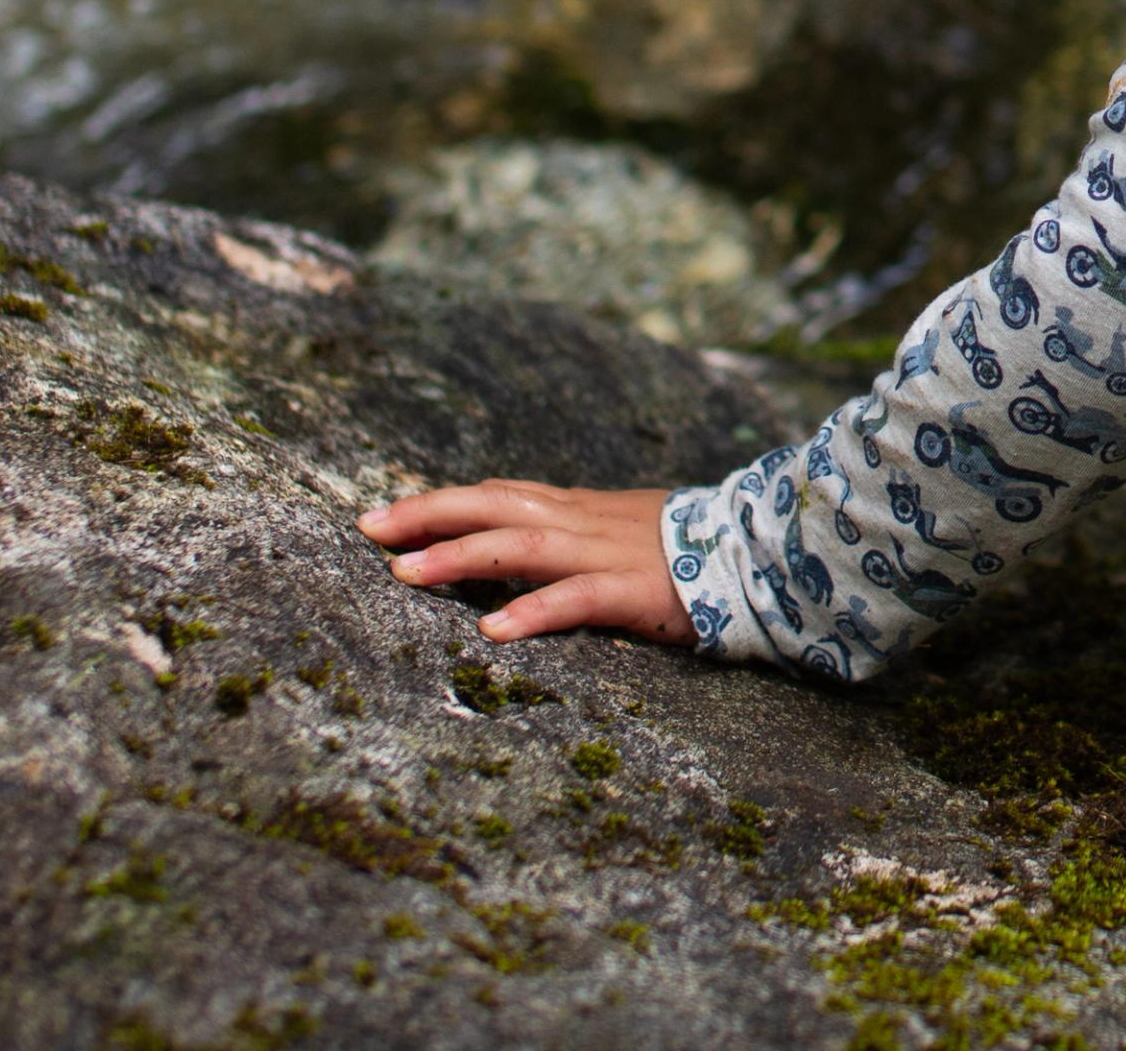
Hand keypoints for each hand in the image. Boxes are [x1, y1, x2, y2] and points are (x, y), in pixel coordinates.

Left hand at [356, 482, 697, 645]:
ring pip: (521, 547)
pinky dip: (532, 611)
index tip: (384, 515)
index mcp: (576, 509)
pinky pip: (575, 600)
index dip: (438, 502)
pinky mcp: (632, 591)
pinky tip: (492, 629)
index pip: (496, 495)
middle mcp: (581, 522)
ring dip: (459, 555)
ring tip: (406, 572)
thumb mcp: (616, 528)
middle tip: (369, 529)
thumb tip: (512, 538)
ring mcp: (605, 555)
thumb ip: (568, 530)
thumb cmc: (685, 549)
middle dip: (428, 515)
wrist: (757, 552)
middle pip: (493, 506)